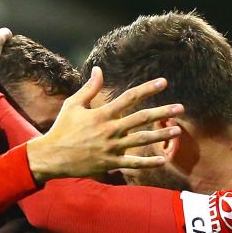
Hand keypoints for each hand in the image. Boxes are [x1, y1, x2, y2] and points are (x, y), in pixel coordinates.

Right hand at [25, 68, 184, 181]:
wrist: (51, 156)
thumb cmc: (62, 129)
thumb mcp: (73, 105)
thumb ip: (89, 88)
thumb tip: (99, 69)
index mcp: (102, 114)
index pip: (129, 98)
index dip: (148, 89)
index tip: (163, 82)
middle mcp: (110, 130)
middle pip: (142, 118)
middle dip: (162, 112)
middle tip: (180, 108)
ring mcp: (111, 148)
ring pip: (141, 140)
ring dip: (160, 134)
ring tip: (177, 130)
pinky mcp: (109, 163)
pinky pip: (133, 163)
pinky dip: (148, 163)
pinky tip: (163, 160)